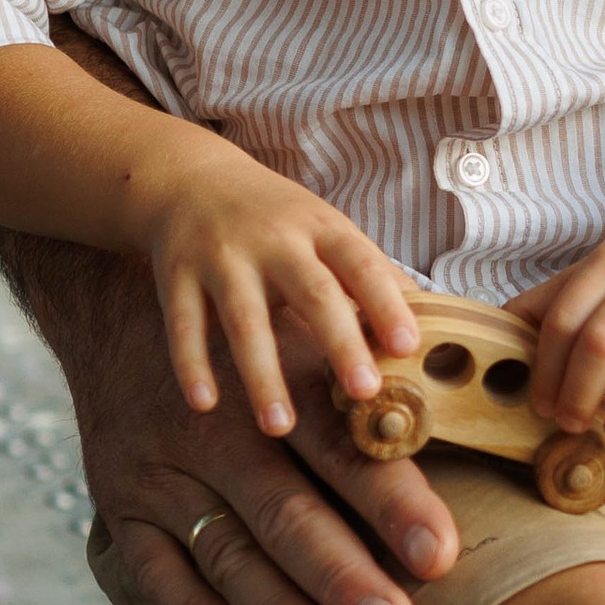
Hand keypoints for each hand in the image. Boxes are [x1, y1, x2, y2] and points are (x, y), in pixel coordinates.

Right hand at [28, 237, 459, 604]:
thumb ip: (378, 354)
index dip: (394, 503)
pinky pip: (154, 568)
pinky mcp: (121, 502)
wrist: (113, 303)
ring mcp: (163, 469)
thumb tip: (472, 376)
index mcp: (280, 378)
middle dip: (342, 575)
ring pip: (225, 549)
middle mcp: (218, 428)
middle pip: (287, 511)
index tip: (439, 555)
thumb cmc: (252, 327)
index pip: (345, 448)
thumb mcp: (309, 319)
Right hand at [140, 142, 419, 438]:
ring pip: (243, 320)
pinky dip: (191, 366)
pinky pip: (183, 325)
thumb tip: (429, 324)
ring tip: (279, 426)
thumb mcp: (325, 230)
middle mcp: (273, 240)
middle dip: (340, 342)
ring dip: (262, 375)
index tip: (408, 346)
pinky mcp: (176, 275)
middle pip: (312, 293)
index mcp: (321, 230)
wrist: (190, 178)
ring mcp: (222, 257)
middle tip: (365, 392)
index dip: (387, 303)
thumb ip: (369, 274)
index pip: (362, 264)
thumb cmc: (275, 218)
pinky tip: (205, 405)